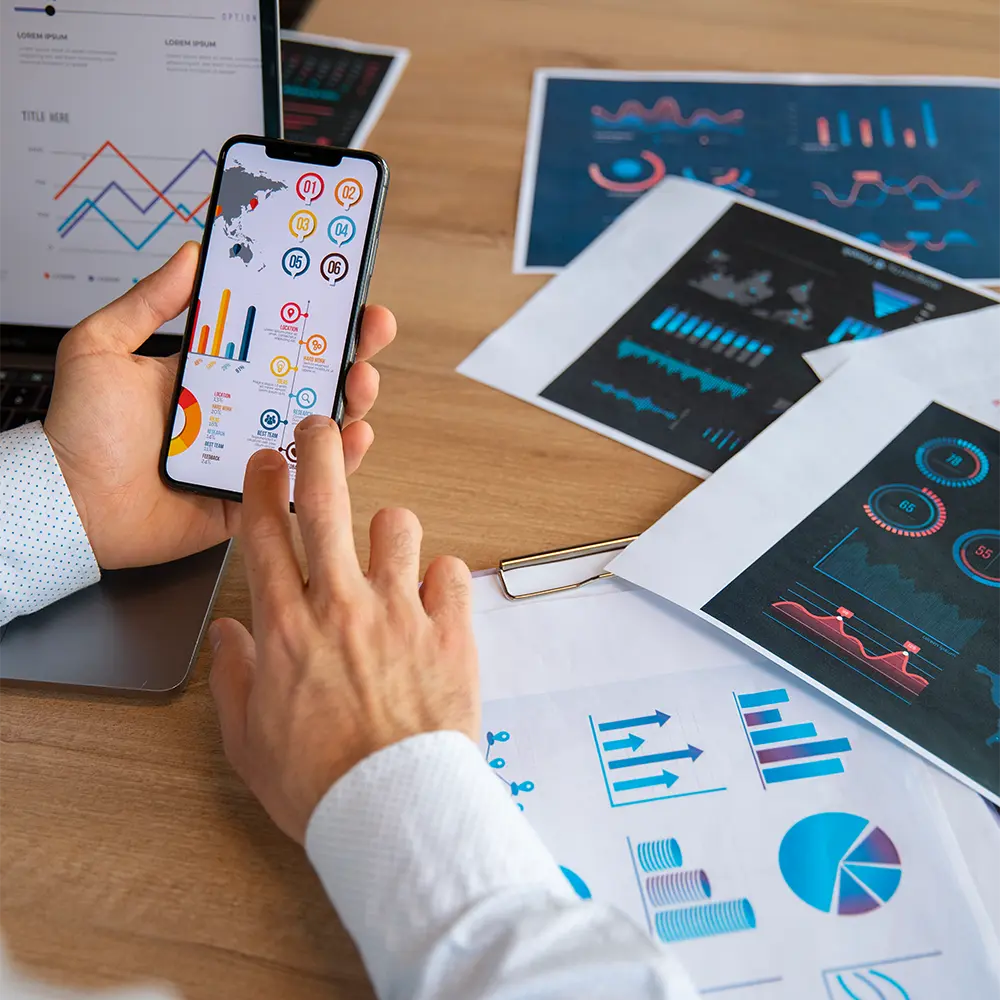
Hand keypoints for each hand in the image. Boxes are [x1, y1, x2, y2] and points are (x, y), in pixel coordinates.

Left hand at [44, 242, 395, 568]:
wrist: (72, 505)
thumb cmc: (82, 430)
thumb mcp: (102, 347)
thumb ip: (147, 302)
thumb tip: (191, 253)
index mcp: (215, 372)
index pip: (276, 336)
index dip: (313, 314)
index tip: (343, 288)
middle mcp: (242, 410)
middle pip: (312, 377)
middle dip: (351, 351)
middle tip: (370, 329)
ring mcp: (256, 452)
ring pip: (321, 424)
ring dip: (352, 399)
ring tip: (361, 381)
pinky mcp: (261, 494)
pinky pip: (309, 478)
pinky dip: (338, 461)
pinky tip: (352, 437)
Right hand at [209, 416, 478, 844]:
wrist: (394, 811)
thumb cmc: (320, 784)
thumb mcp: (250, 740)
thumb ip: (235, 679)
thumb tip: (230, 637)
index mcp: (287, 628)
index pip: (265, 534)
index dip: (261, 486)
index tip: (263, 462)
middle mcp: (342, 605)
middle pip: (326, 501)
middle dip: (319, 450)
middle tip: (321, 428)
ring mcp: (401, 612)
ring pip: (398, 524)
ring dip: (391, 530)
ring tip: (390, 554)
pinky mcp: (451, 630)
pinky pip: (452, 571)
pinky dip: (442, 580)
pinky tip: (435, 602)